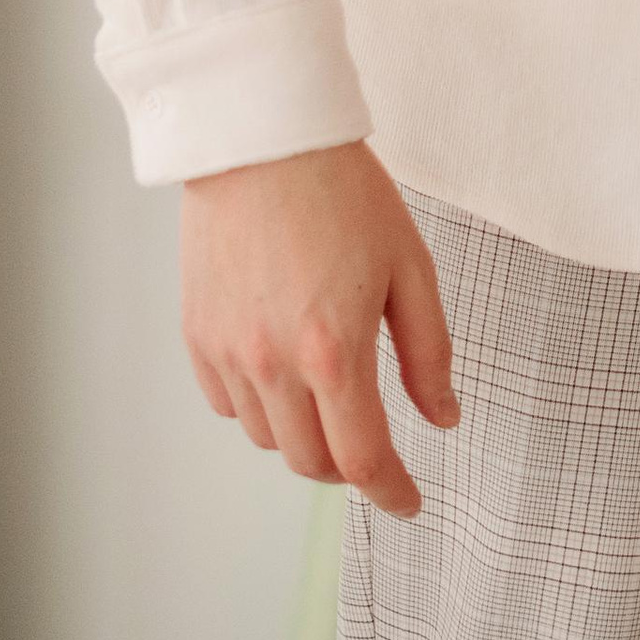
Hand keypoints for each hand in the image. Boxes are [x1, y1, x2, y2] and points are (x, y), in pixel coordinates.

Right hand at [181, 139, 457, 518]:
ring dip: (304, 434)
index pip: (363, 458)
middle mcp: (273, 366)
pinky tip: (283, 366)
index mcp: (334, 352)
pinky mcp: (197, 337)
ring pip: (269, 439)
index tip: (409, 501)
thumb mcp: (408, 265)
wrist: (262, 138)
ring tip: (328, 388)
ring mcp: (228, 354)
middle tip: (374, 443)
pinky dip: (260, 404)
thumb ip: (427, 352)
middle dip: (350, 466)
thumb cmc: (342, 191)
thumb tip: (442, 418)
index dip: (392, 492)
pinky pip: (229, 404)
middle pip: (312, 463)